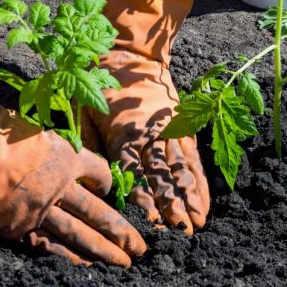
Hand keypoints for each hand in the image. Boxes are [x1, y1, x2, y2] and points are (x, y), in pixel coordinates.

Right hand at [0, 37, 145, 265]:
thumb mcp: (37, 131)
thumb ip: (56, 150)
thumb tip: (68, 162)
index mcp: (68, 156)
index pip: (101, 173)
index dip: (109, 183)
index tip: (110, 189)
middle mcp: (61, 185)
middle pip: (101, 212)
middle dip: (122, 232)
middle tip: (141, 248)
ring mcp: (41, 208)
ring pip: (81, 234)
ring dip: (105, 251)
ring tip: (125, 264)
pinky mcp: (18, 226)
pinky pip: (50, 246)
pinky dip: (69, 258)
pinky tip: (86, 267)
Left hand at [86, 48, 209, 233]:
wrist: (130, 53)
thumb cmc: (100, 82)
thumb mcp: (82, 108)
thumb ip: (86, 143)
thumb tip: (91, 177)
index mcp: (123, 133)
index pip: (133, 173)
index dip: (143, 199)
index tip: (153, 222)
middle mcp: (150, 135)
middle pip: (162, 176)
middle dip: (172, 206)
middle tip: (182, 233)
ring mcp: (169, 131)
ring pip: (181, 169)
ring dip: (190, 198)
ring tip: (198, 223)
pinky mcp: (181, 126)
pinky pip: (192, 157)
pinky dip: (199, 180)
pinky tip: (204, 199)